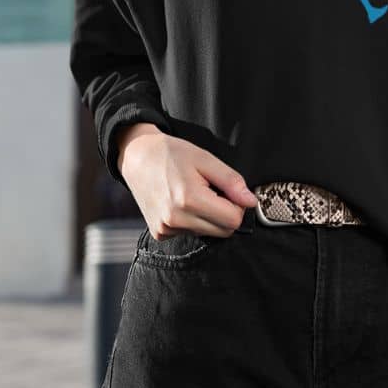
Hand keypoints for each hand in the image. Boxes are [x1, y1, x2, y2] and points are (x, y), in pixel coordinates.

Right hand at [116, 123, 257, 239]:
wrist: (137, 156)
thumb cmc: (172, 153)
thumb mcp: (205, 159)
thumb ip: (231, 181)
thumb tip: (251, 202)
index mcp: (189, 199)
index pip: (233, 220)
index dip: (237, 205)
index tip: (228, 190)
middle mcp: (176, 219)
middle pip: (222, 232)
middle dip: (225, 213)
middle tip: (212, 190)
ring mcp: (165, 229)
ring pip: (206, 233)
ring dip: (208, 217)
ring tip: (193, 193)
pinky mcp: (159, 234)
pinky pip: (189, 233)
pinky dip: (192, 220)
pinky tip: (180, 202)